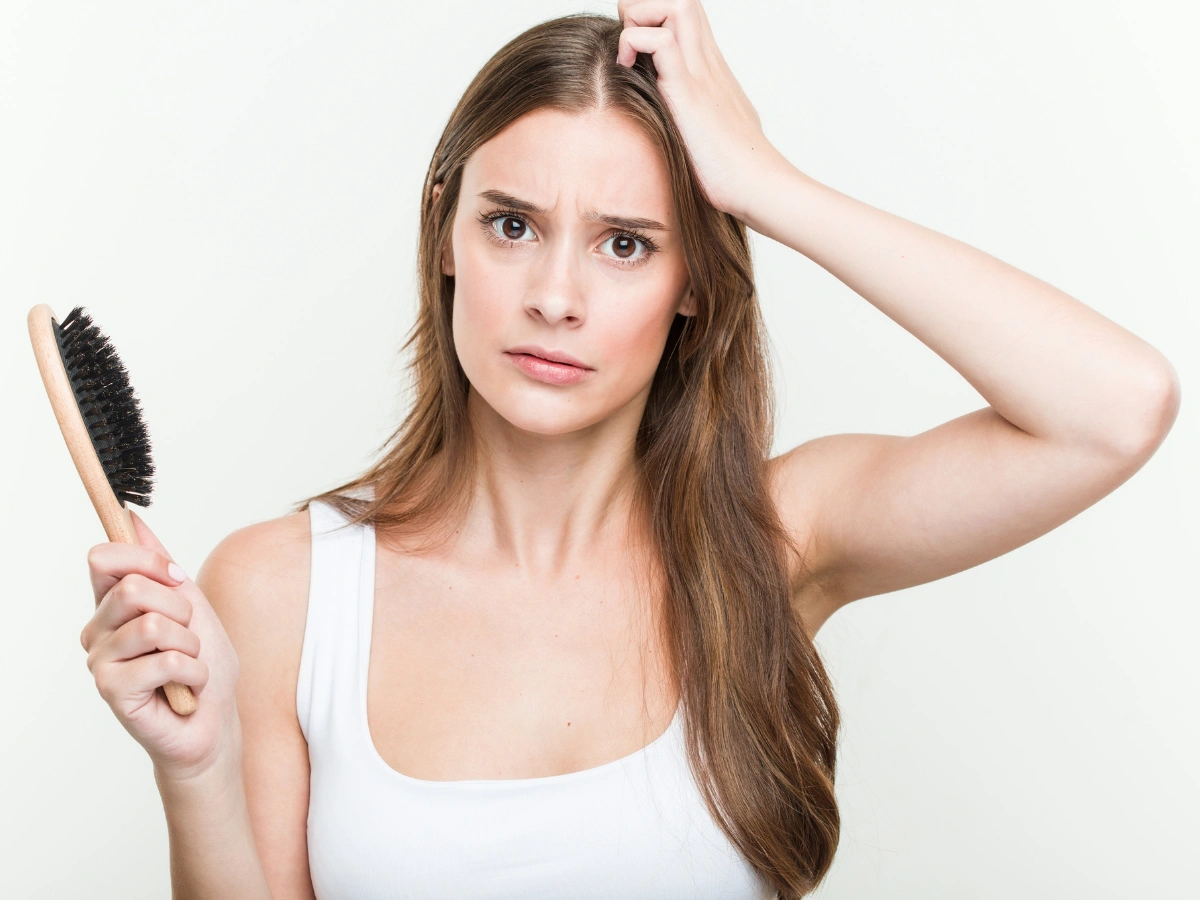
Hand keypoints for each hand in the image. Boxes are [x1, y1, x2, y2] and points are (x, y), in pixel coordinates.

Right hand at [81, 510, 241, 781]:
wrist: (214, 723)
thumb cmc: (204, 667)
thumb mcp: (193, 605)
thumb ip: (162, 565)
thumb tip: (132, 517)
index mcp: (112, 605)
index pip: (104, 557)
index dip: (147, 560)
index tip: (175, 576)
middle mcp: (98, 630)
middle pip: (134, 588)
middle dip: (180, 609)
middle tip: (188, 636)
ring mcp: (100, 661)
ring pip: (154, 625)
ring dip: (190, 645)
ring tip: (189, 664)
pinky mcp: (112, 690)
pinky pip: (165, 661)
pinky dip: (193, 672)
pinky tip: (188, 687)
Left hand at [616, 0, 782, 217]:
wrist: (759, 187)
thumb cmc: (735, 172)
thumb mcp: (711, 134)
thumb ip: (695, 121)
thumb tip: (680, 133)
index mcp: (712, 70)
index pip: (686, 17)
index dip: (656, 18)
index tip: (635, 52)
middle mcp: (709, 62)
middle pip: (683, 1)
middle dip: (647, 8)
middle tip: (629, 46)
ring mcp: (702, 73)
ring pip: (675, 5)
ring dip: (641, 17)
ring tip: (628, 55)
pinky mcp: (690, 92)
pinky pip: (661, 42)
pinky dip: (635, 43)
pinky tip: (627, 70)